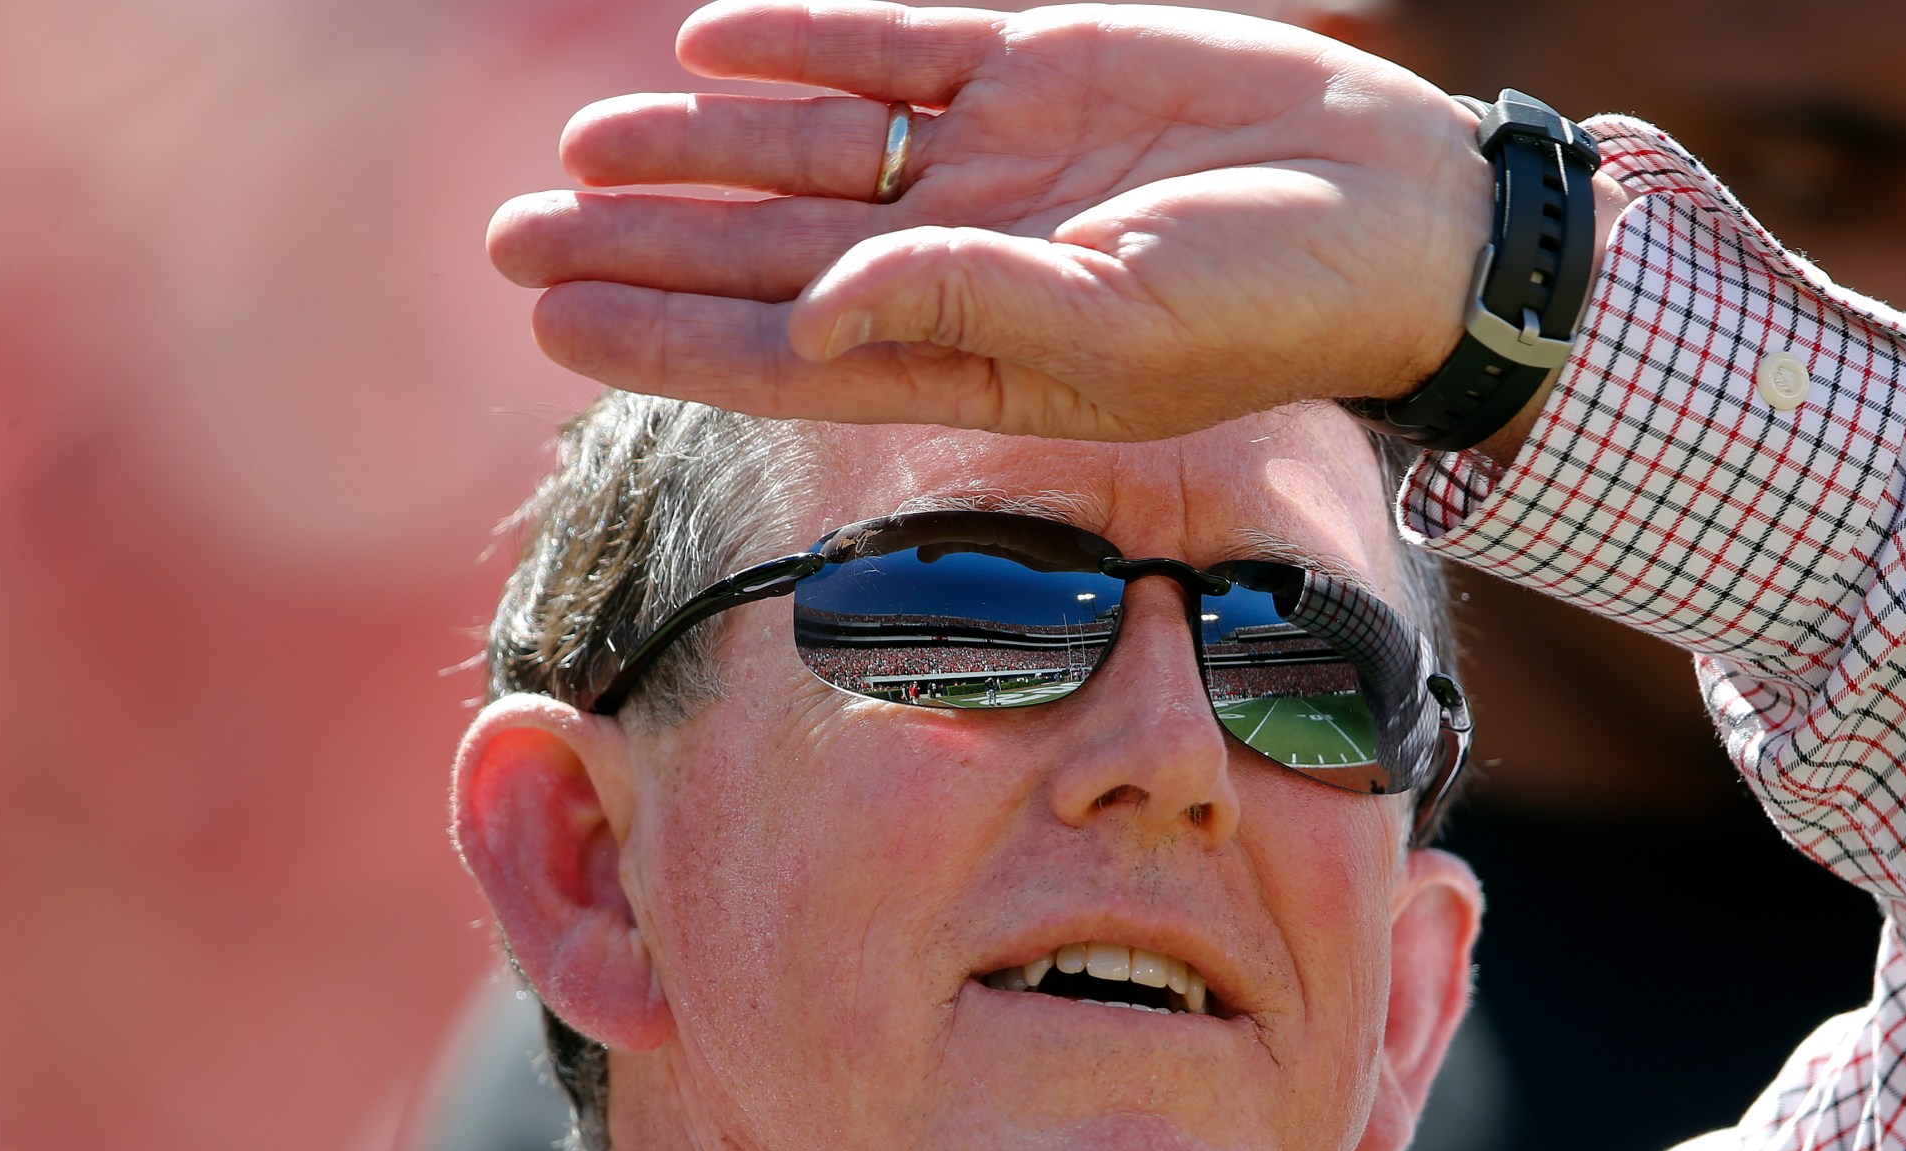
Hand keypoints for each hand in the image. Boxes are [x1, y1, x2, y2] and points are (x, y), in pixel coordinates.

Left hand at [487, 0, 1494, 439]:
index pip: (781, 354)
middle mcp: (959, 261)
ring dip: (695, 147)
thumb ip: (965, 314)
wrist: (1396, 205)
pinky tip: (705, 41)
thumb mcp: (1120, 330)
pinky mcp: (1031, 65)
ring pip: (806, 148)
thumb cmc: (1275, 303)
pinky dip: (802, 41)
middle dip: (643, 245)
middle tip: (508, 233)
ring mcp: (990, 160)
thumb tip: (810, 315)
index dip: (663, 336)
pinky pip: (889, 48)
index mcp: (970, 355)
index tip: (552, 315)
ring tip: (578, 145)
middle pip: (765, 252)